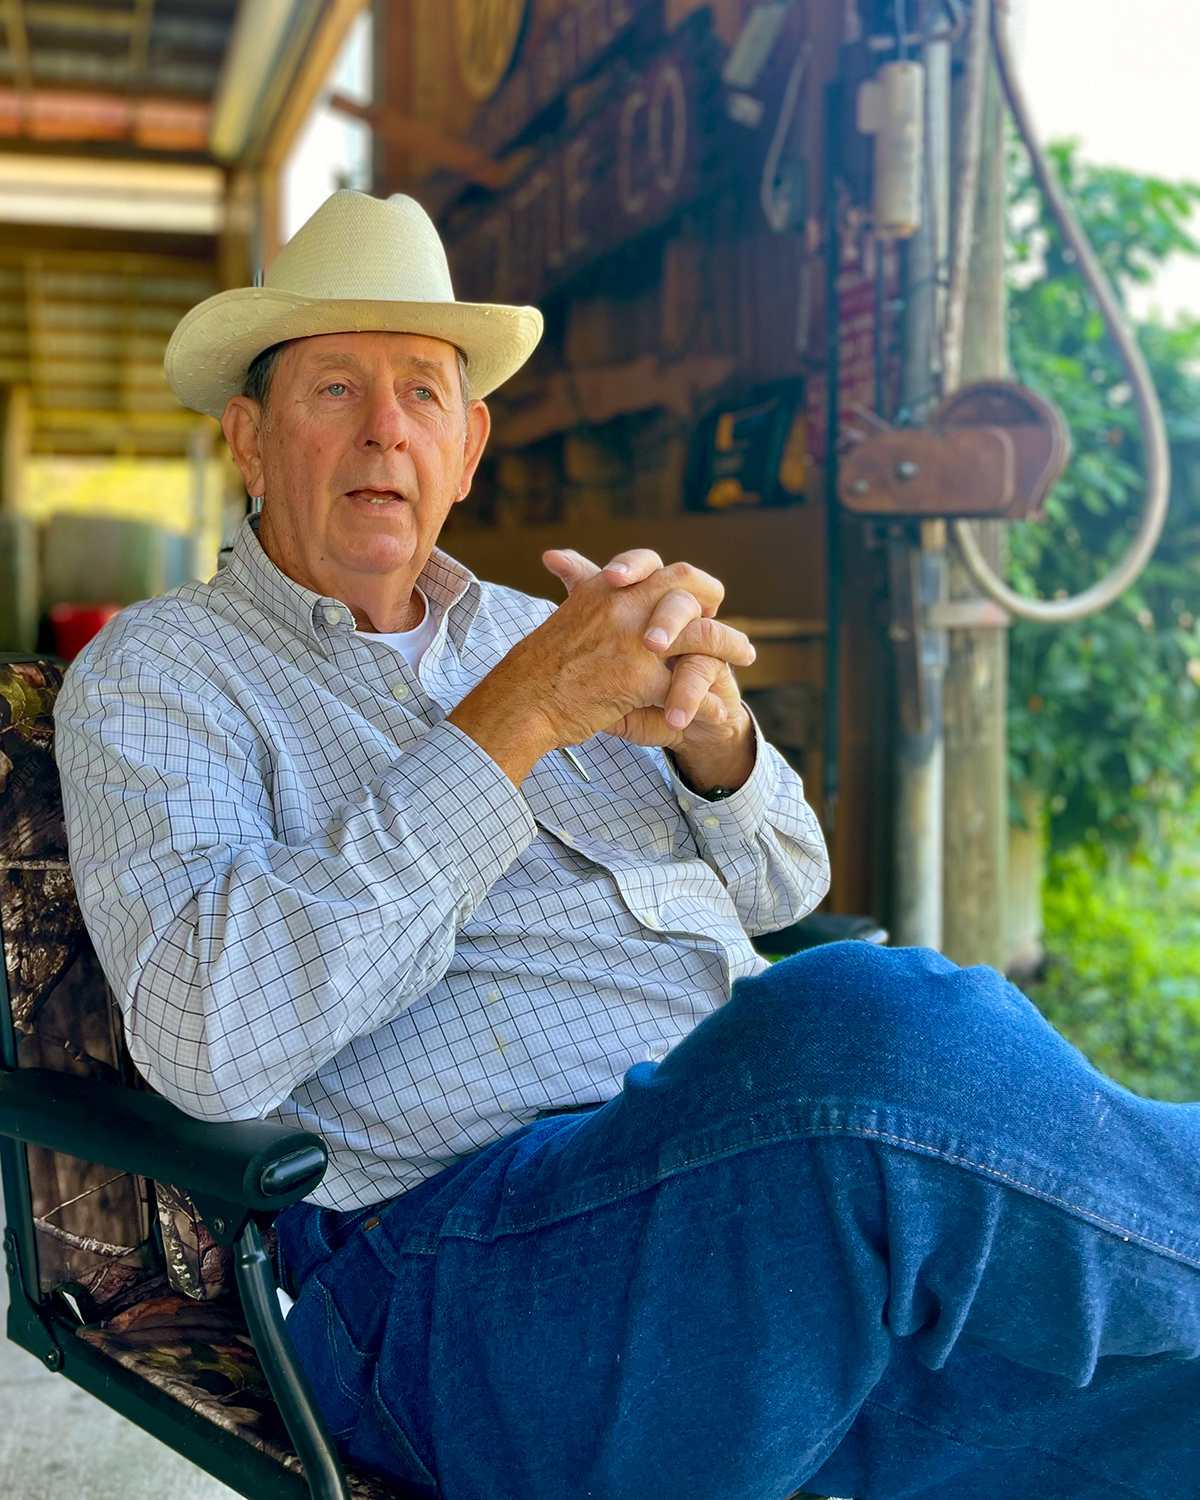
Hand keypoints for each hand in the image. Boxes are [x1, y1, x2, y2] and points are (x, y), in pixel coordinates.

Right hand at [447, 548, 753, 783]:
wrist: (520, 700)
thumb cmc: (537, 666)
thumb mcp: (560, 613)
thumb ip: (575, 583)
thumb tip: (560, 559)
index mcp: (606, 588)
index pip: (656, 564)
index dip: (683, 580)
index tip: (697, 596)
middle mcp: (623, 603)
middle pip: (688, 586)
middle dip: (715, 601)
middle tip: (728, 619)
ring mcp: (634, 640)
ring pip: (701, 634)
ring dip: (729, 644)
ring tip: (746, 654)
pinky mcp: (639, 678)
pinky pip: (686, 685)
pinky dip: (705, 700)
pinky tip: (719, 711)